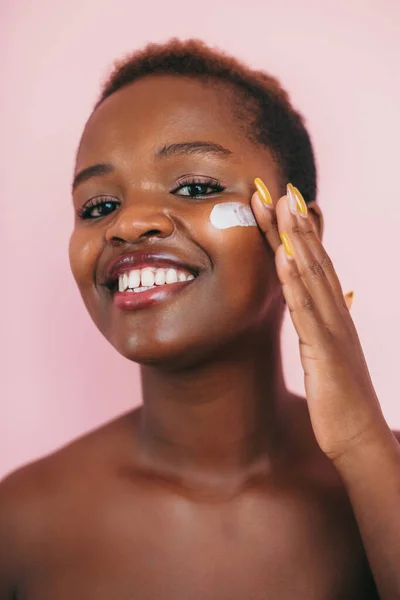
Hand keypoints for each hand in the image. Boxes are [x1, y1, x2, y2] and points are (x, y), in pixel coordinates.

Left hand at [251, 178, 388, 462]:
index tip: (281, 203)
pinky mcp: (326, 351)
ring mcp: (333, 329)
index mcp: (333, 313)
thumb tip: (330, 302)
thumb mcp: (330, 353)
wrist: (358, 436)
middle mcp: (335, 313)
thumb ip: (325, 324)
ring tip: (281, 206)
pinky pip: (307, 311)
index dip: (297, 233)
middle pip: (312, 260)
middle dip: (293, 223)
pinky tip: (283, 258)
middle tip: (277, 187)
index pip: (313, 264)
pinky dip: (295, 281)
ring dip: (296, 240)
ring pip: (312, 276)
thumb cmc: (342, 397)